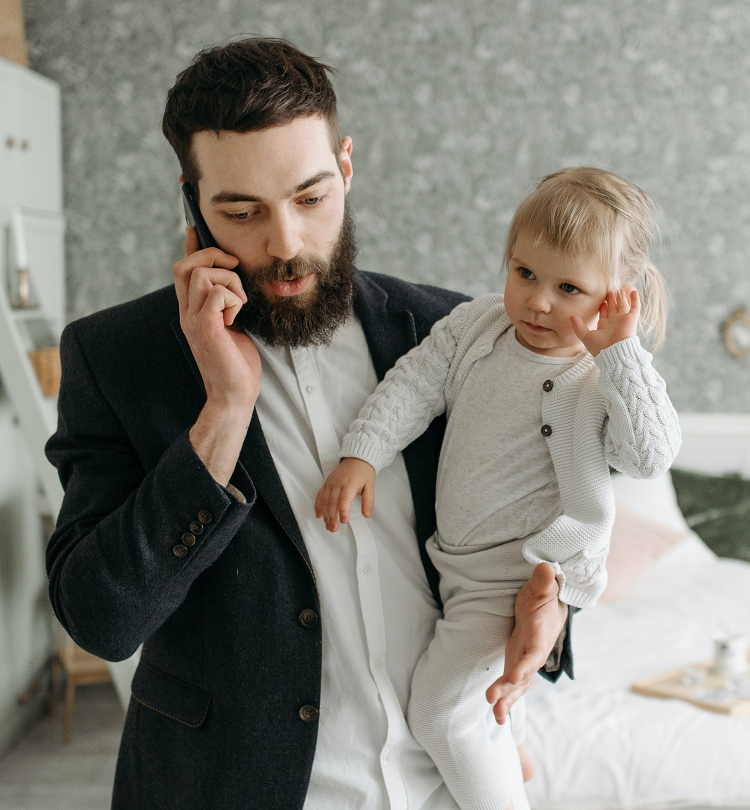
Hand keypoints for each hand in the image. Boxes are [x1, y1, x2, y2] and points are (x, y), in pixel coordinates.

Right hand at [174, 226, 260, 411]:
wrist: (235, 393)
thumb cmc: (237, 362)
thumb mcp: (232, 325)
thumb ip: (227, 303)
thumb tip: (234, 280)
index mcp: (192, 310)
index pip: (183, 270)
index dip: (191, 247)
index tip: (195, 228)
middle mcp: (187, 312)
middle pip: (185, 265)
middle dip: (212, 255)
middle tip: (234, 266)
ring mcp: (193, 320)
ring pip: (203, 275)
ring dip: (230, 281)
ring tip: (240, 304)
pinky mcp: (205, 328)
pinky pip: (217, 293)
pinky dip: (233, 299)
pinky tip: (237, 318)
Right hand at [315, 458, 375, 531]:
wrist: (357, 458)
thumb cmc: (364, 472)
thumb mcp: (371, 486)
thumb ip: (369, 501)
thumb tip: (367, 515)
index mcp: (350, 484)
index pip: (344, 499)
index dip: (343, 511)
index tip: (344, 521)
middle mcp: (338, 483)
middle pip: (332, 502)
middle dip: (332, 517)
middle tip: (333, 529)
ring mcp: (331, 483)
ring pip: (325, 500)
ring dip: (325, 514)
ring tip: (328, 526)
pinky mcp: (327, 482)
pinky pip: (320, 495)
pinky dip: (318, 506)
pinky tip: (319, 515)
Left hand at [485, 563, 566, 723]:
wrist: (549, 607)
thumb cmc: (543, 596)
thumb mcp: (543, 587)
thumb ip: (543, 581)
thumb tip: (544, 567)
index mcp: (541, 635)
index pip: (534, 652)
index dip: (526, 665)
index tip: (515, 676)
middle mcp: (535, 653)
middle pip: (523, 674)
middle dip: (509, 688)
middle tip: (494, 701)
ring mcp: (526, 661)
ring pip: (517, 684)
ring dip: (506, 699)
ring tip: (495, 715)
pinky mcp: (517, 663)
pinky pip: (512, 684)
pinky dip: (505, 698)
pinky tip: (497, 715)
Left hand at [571, 286, 639, 356]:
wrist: (615, 352)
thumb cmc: (600, 347)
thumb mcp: (586, 336)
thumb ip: (578, 326)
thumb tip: (571, 317)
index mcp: (604, 327)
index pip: (604, 314)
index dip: (603, 307)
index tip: (601, 300)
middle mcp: (614, 323)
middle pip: (613, 308)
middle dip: (611, 300)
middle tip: (610, 291)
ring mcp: (623, 320)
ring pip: (622, 306)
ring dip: (621, 297)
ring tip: (618, 289)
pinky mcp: (631, 319)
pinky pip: (635, 307)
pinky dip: (634, 299)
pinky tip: (633, 291)